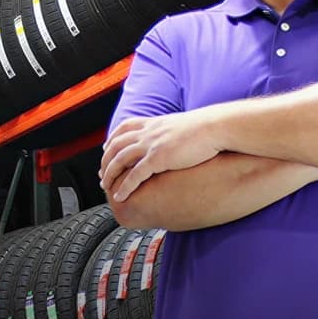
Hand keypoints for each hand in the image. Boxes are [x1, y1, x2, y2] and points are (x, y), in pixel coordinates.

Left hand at [100, 109, 221, 201]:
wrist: (215, 127)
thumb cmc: (206, 128)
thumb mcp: (182, 126)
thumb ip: (171, 131)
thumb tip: (172, 137)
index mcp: (154, 123)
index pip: (123, 128)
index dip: (112, 140)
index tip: (106, 149)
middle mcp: (148, 132)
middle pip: (116, 145)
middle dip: (105, 161)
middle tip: (102, 175)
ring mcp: (151, 144)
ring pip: (119, 160)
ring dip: (109, 175)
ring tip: (105, 187)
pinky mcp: (158, 158)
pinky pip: (134, 175)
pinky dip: (124, 186)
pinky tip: (120, 195)